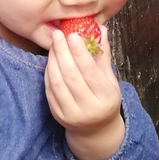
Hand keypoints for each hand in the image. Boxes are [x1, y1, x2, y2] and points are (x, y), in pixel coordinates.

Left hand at [45, 26, 124, 159]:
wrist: (96, 130)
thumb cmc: (104, 99)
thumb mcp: (110, 80)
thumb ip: (103, 55)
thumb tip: (101, 29)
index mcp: (106, 98)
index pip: (90, 72)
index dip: (80, 53)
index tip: (72, 35)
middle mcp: (89, 108)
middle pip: (71, 76)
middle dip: (63, 52)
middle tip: (58, 34)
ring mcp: (71, 114)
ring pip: (57, 82)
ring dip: (53, 60)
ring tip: (54, 44)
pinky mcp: (57, 115)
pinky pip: (49, 90)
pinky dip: (48, 72)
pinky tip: (51, 59)